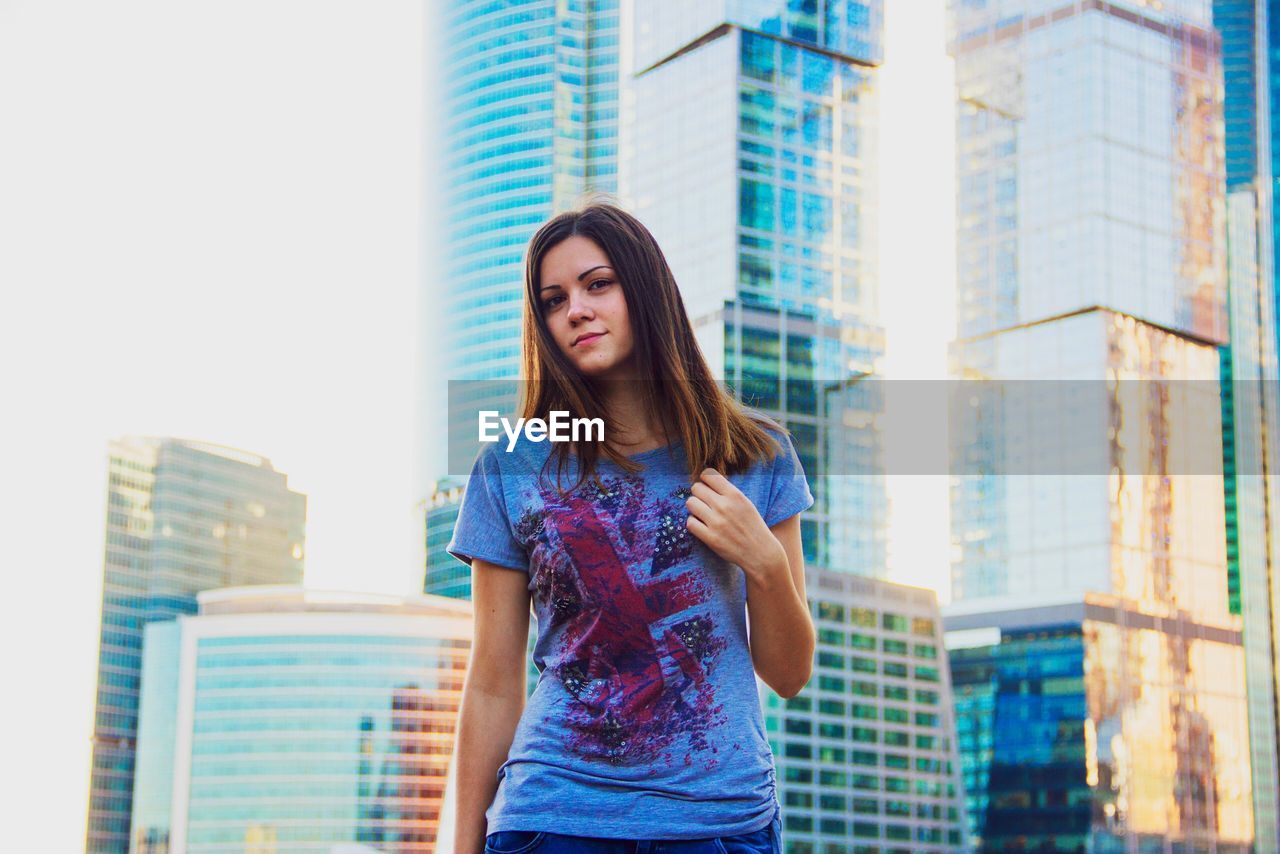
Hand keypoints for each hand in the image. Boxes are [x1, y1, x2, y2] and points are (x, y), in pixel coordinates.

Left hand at [685, 468, 786, 582]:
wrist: (760, 552)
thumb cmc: (752, 526)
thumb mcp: (745, 503)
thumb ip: (728, 493)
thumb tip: (706, 482)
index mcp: (735, 495)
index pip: (708, 475)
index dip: (704, 480)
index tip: (707, 487)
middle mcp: (724, 506)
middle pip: (696, 488)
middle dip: (698, 494)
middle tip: (704, 502)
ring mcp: (716, 522)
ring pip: (690, 503)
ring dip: (694, 508)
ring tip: (702, 513)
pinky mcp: (710, 538)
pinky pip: (690, 522)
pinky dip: (694, 523)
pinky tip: (702, 525)